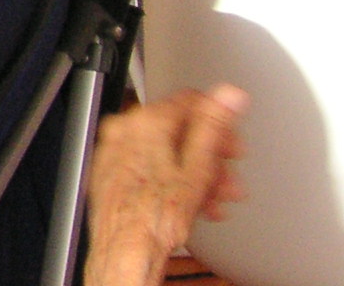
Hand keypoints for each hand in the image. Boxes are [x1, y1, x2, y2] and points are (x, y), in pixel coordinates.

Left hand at [82, 86, 247, 285]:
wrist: (126, 249)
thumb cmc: (155, 216)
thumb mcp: (197, 168)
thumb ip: (214, 127)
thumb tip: (229, 94)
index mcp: (145, 121)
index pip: (191, 101)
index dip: (220, 122)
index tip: (232, 142)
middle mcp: (123, 129)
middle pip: (179, 129)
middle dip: (211, 155)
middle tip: (228, 176)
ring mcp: (114, 149)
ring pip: (166, 150)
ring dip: (197, 171)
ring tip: (215, 197)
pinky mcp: (111, 170)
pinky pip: (148, 164)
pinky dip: (173, 178)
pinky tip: (193, 201)